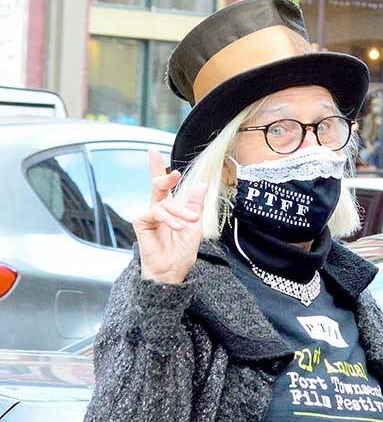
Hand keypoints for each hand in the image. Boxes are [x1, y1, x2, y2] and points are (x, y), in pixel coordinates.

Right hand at [135, 149, 205, 284]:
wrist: (172, 269)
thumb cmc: (182, 250)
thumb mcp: (194, 225)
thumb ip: (195, 205)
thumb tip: (201, 185)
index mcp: (171, 208)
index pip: (164, 185)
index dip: (158, 168)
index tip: (153, 151)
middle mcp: (158, 209)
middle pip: (157, 186)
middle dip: (164, 177)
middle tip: (174, 175)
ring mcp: (149, 215)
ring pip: (164, 203)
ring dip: (179, 212)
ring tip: (189, 222)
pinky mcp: (141, 222)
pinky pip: (156, 213)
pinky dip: (169, 219)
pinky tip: (176, 227)